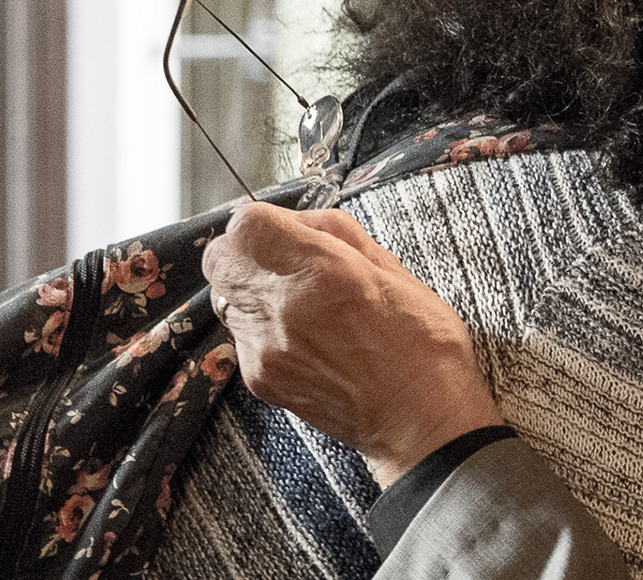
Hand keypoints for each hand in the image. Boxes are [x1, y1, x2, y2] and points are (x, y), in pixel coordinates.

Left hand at [202, 203, 504, 486]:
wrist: (419, 420)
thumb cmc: (422, 345)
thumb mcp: (396, 271)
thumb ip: (340, 235)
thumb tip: (301, 222)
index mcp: (325, 273)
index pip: (248, 224)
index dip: (266, 221)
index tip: (288, 232)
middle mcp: (284, 308)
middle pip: (219, 256)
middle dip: (246, 251)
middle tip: (284, 263)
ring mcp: (266, 347)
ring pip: (225, 296)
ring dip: (254, 290)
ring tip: (303, 306)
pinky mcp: (259, 378)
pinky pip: (242, 334)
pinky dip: (264, 328)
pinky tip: (306, 340)